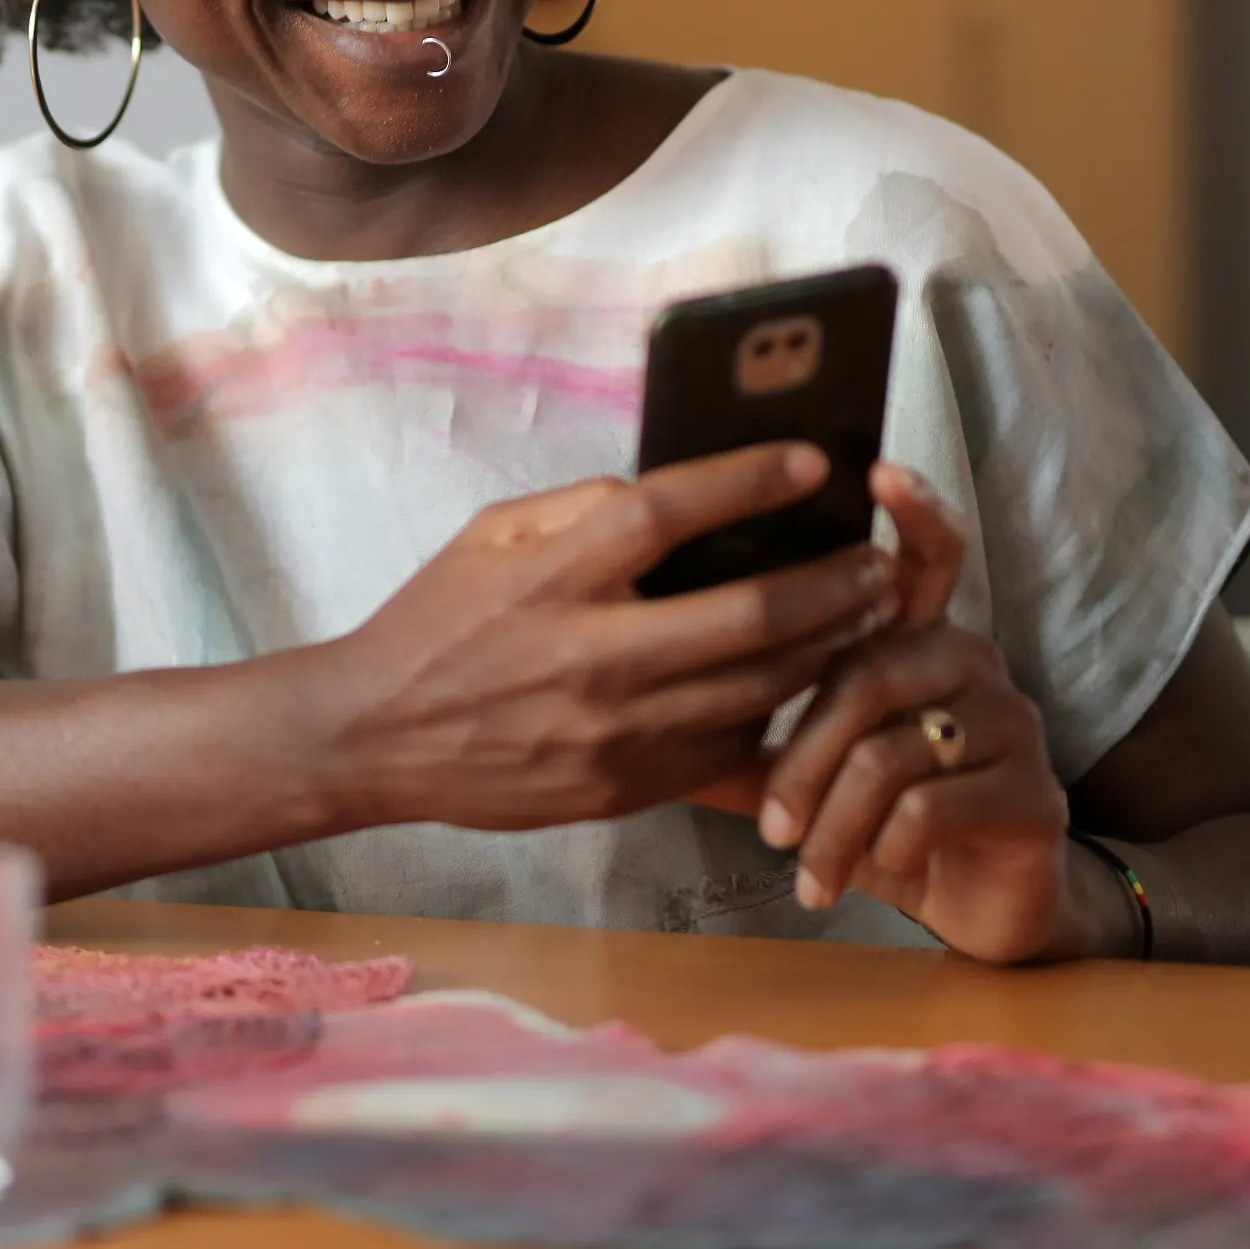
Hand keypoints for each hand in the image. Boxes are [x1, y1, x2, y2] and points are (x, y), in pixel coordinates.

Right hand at [310, 443, 902, 835]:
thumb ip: (581, 509)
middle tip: (874, 560)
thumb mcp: (490, 536)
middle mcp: (589, 656)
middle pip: (745, 616)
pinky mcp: (622, 788)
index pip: (668, 514)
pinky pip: (724, 745)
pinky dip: (772, 710)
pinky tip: (797, 679)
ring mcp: (611, 732)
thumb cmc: (437, 622)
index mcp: (552, 578)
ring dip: (822, 648)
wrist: (375, 738)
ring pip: (754, 689)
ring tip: (861, 613)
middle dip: (827, 584)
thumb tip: (671, 492)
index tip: (810, 460)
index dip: (748, 481)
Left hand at [706, 463, 1094, 961]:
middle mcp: (970, 660)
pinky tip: (871, 871)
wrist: (976, 906)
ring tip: (808, 868)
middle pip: (868, 672)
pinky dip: (881, 850)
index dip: (910, 510)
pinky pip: (928, 808)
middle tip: (772, 827)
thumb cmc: (879, 820)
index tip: (875, 469)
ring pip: (890, 753)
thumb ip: (750, 721)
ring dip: (834, 823)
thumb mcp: (809, 768)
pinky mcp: (1032, 793)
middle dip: (804, 758)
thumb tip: (650, 680)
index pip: (922, 555)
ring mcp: (1011, 722)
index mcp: (915, 637)